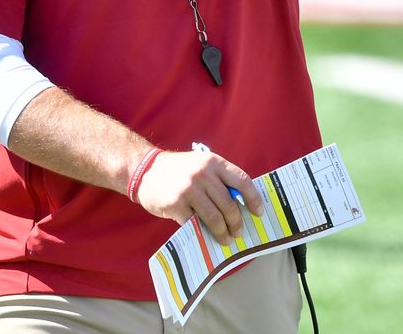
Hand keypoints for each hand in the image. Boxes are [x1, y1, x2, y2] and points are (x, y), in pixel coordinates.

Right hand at [134, 149, 264, 244]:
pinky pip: (195, 224)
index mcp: (213, 162)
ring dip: (223, 232)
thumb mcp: (200, 164)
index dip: (253, 199)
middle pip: (229, 204)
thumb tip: (241, 204)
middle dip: (237, 222)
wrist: (144, 170)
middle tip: (238, 232)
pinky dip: (203, 232)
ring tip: (226, 239)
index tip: (258, 213)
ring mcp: (189, 190)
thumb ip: (218, 179)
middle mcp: (202, 174)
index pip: (242, 181)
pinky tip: (206, 237)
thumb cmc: (177, 170)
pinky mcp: (176, 204)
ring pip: (215, 218)